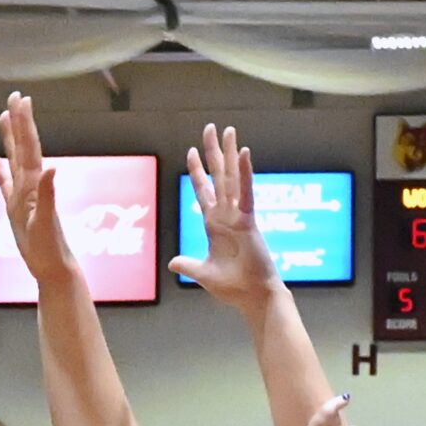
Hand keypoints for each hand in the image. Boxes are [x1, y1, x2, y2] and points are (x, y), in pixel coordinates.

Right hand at [0, 92, 75, 281]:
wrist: (52, 267)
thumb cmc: (50, 249)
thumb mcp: (45, 223)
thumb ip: (47, 195)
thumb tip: (51, 168)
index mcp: (34, 184)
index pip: (29, 147)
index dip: (25, 124)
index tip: (22, 100)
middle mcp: (29, 184)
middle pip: (21, 146)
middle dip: (18, 121)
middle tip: (14, 96)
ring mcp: (22, 194)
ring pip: (13, 158)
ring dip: (8, 137)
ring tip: (3, 116)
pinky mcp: (15, 206)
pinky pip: (4, 180)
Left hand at [169, 123, 281, 310]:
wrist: (253, 298)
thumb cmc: (234, 287)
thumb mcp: (204, 274)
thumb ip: (189, 265)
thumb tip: (172, 263)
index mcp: (215, 225)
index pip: (204, 192)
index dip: (197, 172)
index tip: (191, 151)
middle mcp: (227, 216)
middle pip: (218, 177)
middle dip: (214, 152)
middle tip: (212, 128)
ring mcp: (239, 216)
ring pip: (232, 178)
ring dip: (230, 153)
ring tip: (229, 130)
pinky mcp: (249, 222)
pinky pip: (246, 193)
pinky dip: (245, 173)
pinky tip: (244, 153)